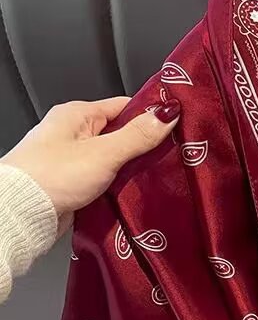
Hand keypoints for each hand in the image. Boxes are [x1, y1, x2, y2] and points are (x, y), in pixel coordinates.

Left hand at [0, 96, 180, 218]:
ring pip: (114, 158)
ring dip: (132, 168)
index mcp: (77, 114)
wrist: (21, 213)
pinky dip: (119, 183)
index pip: (124, 106)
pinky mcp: (74, 181)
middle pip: (121, 133)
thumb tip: (167, 115)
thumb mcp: (104, 153)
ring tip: (156, 176)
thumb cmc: (54, 176)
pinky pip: (105, 177)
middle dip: (144, 146)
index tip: (175, 127)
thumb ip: (137, 135)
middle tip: (170, 157)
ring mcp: (73, 158)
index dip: (150, 115)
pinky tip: (134, 191)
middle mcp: (73, 132)